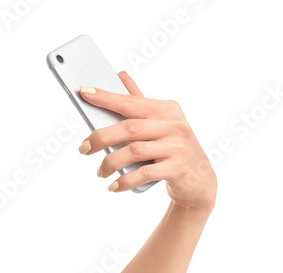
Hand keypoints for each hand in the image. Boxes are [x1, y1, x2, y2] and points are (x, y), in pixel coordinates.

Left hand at [78, 70, 216, 212]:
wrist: (200, 179)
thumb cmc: (173, 148)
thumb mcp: (160, 123)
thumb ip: (140, 102)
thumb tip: (120, 76)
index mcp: (166, 109)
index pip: (130, 101)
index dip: (106, 97)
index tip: (84, 92)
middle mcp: (173, 124)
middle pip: (129, 128)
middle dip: (101, 138)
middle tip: (83, 149)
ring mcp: (177, 146)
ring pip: (134, 151)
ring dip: (111, 163)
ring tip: (100, 172)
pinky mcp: (177, 167)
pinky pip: (144, 173)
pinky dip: (125, 181)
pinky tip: (113, 186)